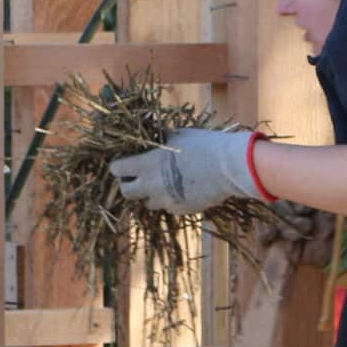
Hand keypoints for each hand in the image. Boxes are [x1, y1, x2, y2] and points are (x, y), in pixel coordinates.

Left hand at [109, 128, 261, 215]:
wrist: (229, 166)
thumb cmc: (204, 144)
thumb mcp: (177, 136)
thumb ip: (158, 141)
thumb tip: (149, 140)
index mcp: (147, 163)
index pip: (117, 169)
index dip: (119, 166)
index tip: (125, 162)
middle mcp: (151, 185)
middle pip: (126, 192)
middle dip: (130, 184)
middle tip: (140, 177)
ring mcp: (166, 200)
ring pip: (147, 203)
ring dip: (150, 194)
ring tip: (164, 183)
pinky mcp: (180, 210)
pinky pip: (168, 207)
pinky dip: (170, 200)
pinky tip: (182, 188)